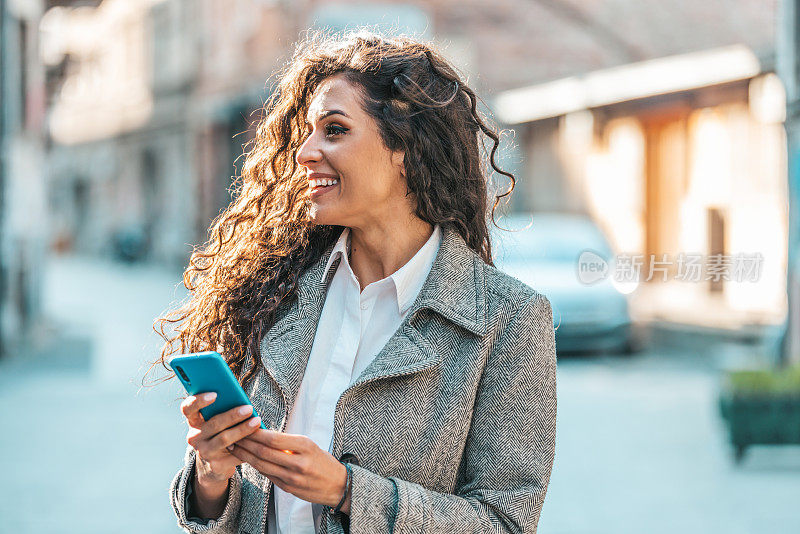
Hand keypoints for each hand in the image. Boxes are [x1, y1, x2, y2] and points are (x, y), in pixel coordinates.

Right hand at [180, 392, 261, 489]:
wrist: (214, 467)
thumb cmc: (220, 435)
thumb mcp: (217, 423)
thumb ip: (223, 411)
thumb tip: (242, 400)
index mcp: (193, 421)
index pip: (188, 408)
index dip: (199, 400)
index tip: (215, 394)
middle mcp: (195, 437)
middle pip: (213, 424)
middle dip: (232, 415)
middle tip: (249, 408)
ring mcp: (204, 452)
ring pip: (224, 438)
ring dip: (243, 429)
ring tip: (257, 421)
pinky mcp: (215, 466)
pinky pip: (235, 453)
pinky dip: (248, 445)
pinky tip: (258, 439)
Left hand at [229, 430, 350, 513]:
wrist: (338, 485)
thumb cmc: (323, 461)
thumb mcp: (310, 446)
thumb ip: (288, 442)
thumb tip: (263, 434)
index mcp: (305, 446)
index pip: (273, 438)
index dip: (256, 433)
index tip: (244, 426)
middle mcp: (298, 462)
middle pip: (264, 452)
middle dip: (246, 443)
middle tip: (233, 435)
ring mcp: (292, 477)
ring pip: (262, 465)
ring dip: (246, 455)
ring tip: (235, 447)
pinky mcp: (288, 488)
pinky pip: (267, 475)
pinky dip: (256, 466)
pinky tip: (248, 459)